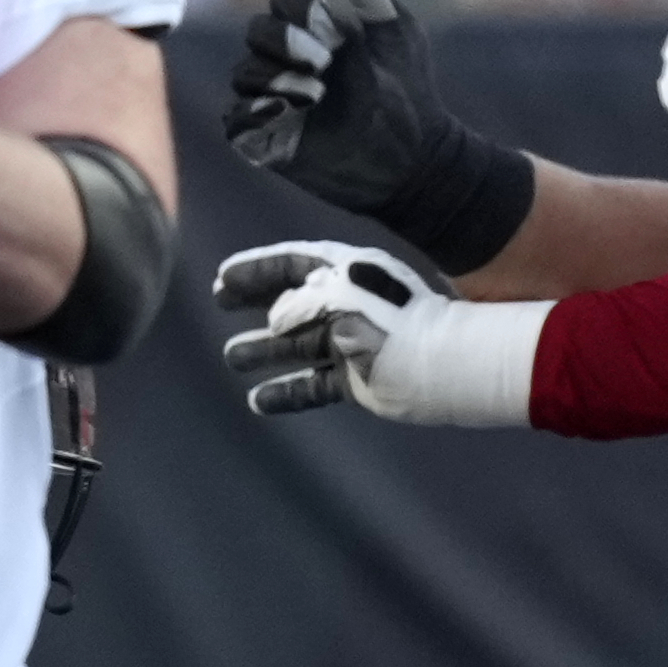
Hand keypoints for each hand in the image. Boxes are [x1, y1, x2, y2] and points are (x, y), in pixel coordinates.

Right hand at [212, 243, 543, 424]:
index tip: (223, 277)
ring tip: (233, 358)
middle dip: (255, 302)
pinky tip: (259, 401)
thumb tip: (274, 320)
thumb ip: (306, 305)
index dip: (258, 269)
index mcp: (350, 279)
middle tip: (220, 303)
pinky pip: (313, 386)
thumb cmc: (400, 327)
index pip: (296, 265)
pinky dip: (287, 393)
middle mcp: (347, 308)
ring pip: (297, 346)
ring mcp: (351, 345)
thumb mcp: (347, 302)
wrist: (448, 370)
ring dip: (264, 351)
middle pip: (292, 302)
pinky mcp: (358, 380)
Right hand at [224, 0, 470, 201]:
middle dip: (282, 42)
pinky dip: (251, 113)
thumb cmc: (412, 95)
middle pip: (256, 31)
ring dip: (276, 79)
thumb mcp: (399, 37)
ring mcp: (275, 99)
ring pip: (242, 72)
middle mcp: (292, 62)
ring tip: (315, 99)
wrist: (412, 158)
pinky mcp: (264, 138)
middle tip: (322, 65)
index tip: (330, 34)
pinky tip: (286, 115)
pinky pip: (233, 119)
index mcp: (320, 33)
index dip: (297, 9)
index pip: (284, 0)